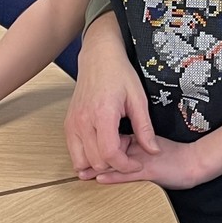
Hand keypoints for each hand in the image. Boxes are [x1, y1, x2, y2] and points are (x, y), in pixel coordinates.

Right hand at [65, 13, 157, 175]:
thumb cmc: (118, 74)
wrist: (98, 58)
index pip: (109, 154)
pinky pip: (74, 152)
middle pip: (96, 162)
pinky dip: (88, 156)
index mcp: (102, 114)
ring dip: (100, 161)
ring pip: (81, 161)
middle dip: (115, 162)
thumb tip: (153, 151)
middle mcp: (82, 121)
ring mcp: (72, 124)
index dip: (126, 165)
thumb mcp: (138, 99)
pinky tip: (104, 142)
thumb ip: (144, 128)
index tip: (137, 163)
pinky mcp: (68, 125)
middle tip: (128, 146)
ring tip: (115, 144)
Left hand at [92, 135, 203, 188]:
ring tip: (82, 172)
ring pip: (117, 163)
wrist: (195, 161)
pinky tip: (100, 177)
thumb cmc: (176, 155)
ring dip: (98, 169)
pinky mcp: (150, 172)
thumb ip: (139, 143)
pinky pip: (129, 174)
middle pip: (111, 151)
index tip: (84, 148)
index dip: (98, 145)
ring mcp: (144, 160)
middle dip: (92, 157)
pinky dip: (113, 176)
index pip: (115, 140)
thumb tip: (122, 144)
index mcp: (139, 140)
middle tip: (77, 163)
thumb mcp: (153, 146)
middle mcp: (139, 149)